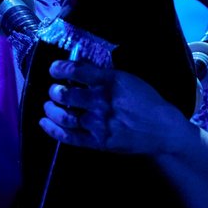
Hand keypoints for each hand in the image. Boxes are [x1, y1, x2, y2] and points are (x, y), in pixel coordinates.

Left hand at [39, 59, 187, 154]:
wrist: (163, 129)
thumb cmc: (145, 101)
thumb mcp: (127, 79)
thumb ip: (102, 74)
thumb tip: (78, 65)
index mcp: (110, 82)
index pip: (76, 71)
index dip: (59, 69)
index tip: (54, 70)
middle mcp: (102, 102)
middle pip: (66, 95)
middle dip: (55, 92)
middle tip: (54, 91)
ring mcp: (100, 124)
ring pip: (64, 116)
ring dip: (51, 110)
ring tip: (49, 106)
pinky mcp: (99, 142)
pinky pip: (70, 137)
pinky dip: (53, 130)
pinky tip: (44, 123)